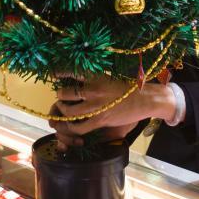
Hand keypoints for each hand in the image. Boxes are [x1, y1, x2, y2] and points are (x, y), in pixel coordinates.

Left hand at [48, 74, 175, 149]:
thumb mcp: (110, 76)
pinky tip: (72, 124)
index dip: (59, 72)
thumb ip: (94, 78)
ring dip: (63, 110)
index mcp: (96, 76)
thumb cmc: (128, 86)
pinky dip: (72, 127)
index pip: (71, 71)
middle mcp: (93, 89)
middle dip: (60, 95)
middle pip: (65, 93)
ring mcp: (95, 106)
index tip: (53, 73)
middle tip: (61, 96)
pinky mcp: (100, 120)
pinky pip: (79, 127)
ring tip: (63, 109)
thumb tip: (78, 79)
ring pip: (69, 111)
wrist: (145, 99)